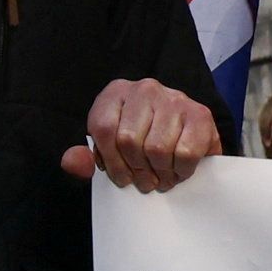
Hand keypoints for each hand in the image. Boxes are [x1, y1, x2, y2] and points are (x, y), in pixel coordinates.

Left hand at [60, 75, 220, 193]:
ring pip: (158, 148)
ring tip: (161, 177)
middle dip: (137, 170)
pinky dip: (181, 170)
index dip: (111, 162)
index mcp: (115, 94)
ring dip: (160, 173)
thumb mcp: (107, 149)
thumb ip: (85, 159)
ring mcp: (174, 98)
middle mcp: (144, 89)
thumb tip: (72, 163)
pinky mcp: (200, 113)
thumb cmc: (141, 141)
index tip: (122, 178)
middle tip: (145, 181)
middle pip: (129, 141)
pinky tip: (178, 170)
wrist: (185, 134)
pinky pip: (186, 152)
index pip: (104, 129)